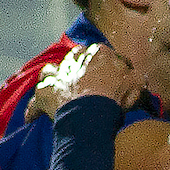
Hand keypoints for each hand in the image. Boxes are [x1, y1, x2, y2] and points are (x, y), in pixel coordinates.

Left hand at [27, 42, 142, 121]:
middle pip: (76, 57)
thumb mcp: (137, 84)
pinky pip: (35, 101)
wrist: (92, 112)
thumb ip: (135, 77)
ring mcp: (58, 74)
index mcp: (99, 53)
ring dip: (56, 77)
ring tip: (60, 89)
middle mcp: (75, 58)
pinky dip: (34, 109)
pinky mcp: (45, 92)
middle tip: (87, 82)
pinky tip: (33, 117)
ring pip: (52, 69)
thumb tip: (134, 77)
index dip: (107, 66)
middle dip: (80, 65)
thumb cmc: (116, 97)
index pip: (103, 54)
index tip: (112, 78)